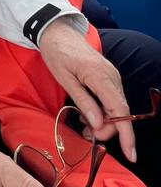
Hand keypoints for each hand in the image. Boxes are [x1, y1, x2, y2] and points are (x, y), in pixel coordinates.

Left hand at [38, 17, 135, 161]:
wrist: (57, 32)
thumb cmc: (57, 54)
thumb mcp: (65, 79)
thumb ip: (83, 101)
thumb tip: (98, 124)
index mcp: (100, 77)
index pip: (120, 111)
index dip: (126, 134)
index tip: (130, 154)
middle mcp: (111, 77)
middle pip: (119, 113)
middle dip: (106, 130)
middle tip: (85, 134)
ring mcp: (111, 76)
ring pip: (116, 108)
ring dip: (103, 122)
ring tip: (82, 125)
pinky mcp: (108, 77)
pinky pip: (111, 100)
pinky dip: (102, 112)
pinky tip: (87, 114)